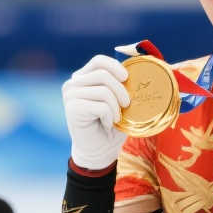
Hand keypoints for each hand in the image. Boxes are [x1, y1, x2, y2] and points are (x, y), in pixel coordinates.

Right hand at [62, 55, 130, 169]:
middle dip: (121, 90)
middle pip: (103, 74)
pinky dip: (109, 116)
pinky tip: (106, 124)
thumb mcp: (119, 101)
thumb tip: (141, 67)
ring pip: (103, 91)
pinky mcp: (72, 108)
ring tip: (115, 118)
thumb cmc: (111, 126)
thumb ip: (123, 85)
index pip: (99, 61)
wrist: (99, 151)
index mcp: (83, 78)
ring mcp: (70, 95)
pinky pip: (100, 106)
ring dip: (116, 107)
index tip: (127, 78)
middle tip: (127, 106)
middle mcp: (73, 84)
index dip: (115, 66)